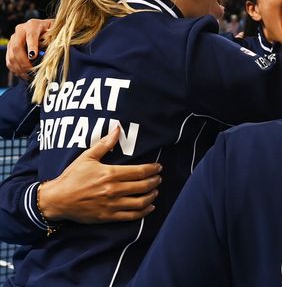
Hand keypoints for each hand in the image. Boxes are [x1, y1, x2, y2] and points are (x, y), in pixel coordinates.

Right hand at [6, 18, 52, 78]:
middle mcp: (21, 30)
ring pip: (11, 54)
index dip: (31, 47)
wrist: (46, 27)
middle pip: (17, 46)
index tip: (34, 57)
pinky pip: (9, 58)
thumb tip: (50, 51)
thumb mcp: (56, 32)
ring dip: (18, 66)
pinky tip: (22, 74)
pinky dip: (14, 68)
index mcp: (33, 25)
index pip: (30, 36)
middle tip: (31, 70)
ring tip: (27, 75)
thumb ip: (53, 40)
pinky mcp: (10, 46)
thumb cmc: (53, 31)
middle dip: (23, 60)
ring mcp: (14, 38)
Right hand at [37, 127, 162, 223]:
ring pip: (140, 202)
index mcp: (110, 174)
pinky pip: (132, 216)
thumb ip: (105, 144)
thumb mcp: (87, 158)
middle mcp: (113, 190)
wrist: (57, 200)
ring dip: (152, 196)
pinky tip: (149, 207)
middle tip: (159, 178)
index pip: (140, 171)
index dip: (153, 169)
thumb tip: (118, 129)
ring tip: (155, 191)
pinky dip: (144, 212)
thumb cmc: (72, 177)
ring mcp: (112, 205)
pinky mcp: (108, 217)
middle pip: (143, 186)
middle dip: (155, 181)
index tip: (158, 167)